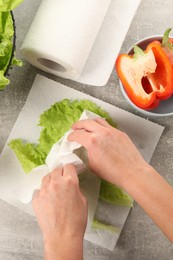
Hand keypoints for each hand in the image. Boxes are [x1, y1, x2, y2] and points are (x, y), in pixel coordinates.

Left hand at [32, 164, 86, 259]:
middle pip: (56, 170)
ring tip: (55, 187)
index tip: (71, 171)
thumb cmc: (76, 220)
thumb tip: (71, 184)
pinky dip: (44, 191)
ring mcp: (44, 190)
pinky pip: (40, 189)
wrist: (62, 236)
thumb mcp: (83, 200)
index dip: (71, 169)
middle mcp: (55, 183)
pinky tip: (49, 198)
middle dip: (61, 173)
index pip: (68, 166)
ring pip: (47, 177)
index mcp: (69, 181)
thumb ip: (76, 188)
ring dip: (52, 179)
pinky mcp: (36, 199)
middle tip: (63, 179)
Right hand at [69, 119, 172, 242]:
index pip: (77, 135)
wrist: (132, 172)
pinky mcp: (120, 133)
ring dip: (89, 122)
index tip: (70, 138)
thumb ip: (86, 155)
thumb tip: (84, 151)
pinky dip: (101, 125)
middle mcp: (101, 133)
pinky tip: (100, 130)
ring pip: (98, 120)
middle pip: (86, 123)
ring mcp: (112, 131)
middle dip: (78, 125)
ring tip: (86, 125)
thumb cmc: (113, 172)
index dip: (71, 136)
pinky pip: (108, 125)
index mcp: (92, 141)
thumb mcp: (92, 165)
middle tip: (74, 127)